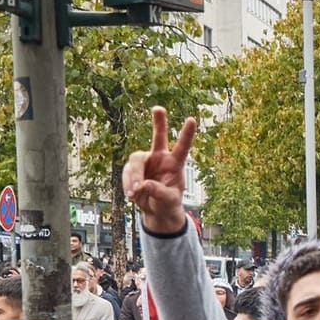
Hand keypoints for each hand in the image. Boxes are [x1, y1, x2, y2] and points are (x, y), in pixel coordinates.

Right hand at [123, 107, 196, 234]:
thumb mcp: (169, 200)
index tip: (192, 119)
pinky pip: (127, 173)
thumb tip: (143, 184)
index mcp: (175, 164)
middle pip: (158, 137)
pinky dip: (127, 185)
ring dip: (133, 177)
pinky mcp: (132, 169)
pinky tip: (132, 196)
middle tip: (158, 108)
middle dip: (158, 122)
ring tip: (135, 193)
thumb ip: (159, 192)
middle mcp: (160, 158)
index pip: (182, 147)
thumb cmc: (168, 203)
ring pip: (135, 161)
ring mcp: (145, 162)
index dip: (186, 134)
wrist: (156, 211)